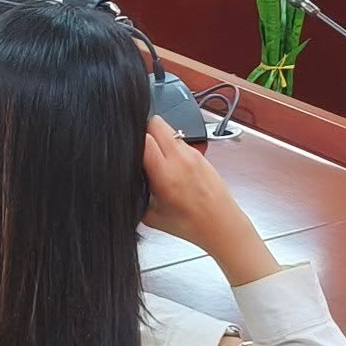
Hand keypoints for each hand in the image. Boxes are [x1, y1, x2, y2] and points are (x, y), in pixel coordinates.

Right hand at [141, 117, 272, 284]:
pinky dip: (170, 146)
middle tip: (139, 149)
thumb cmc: (192, 224)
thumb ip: (136, 194)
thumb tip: (124, 180)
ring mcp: (192, 153)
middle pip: (156, 122)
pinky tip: (170, 165)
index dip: (131, 140)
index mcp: (166, 174)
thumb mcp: (151, 216)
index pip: (144, 138)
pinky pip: (179, 139)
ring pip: (168, 128)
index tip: (127, 150)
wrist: (221, 224)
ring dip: (158, 137)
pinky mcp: (200, 153)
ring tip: (155, 159)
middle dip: (143, 131)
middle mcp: (181, 158)